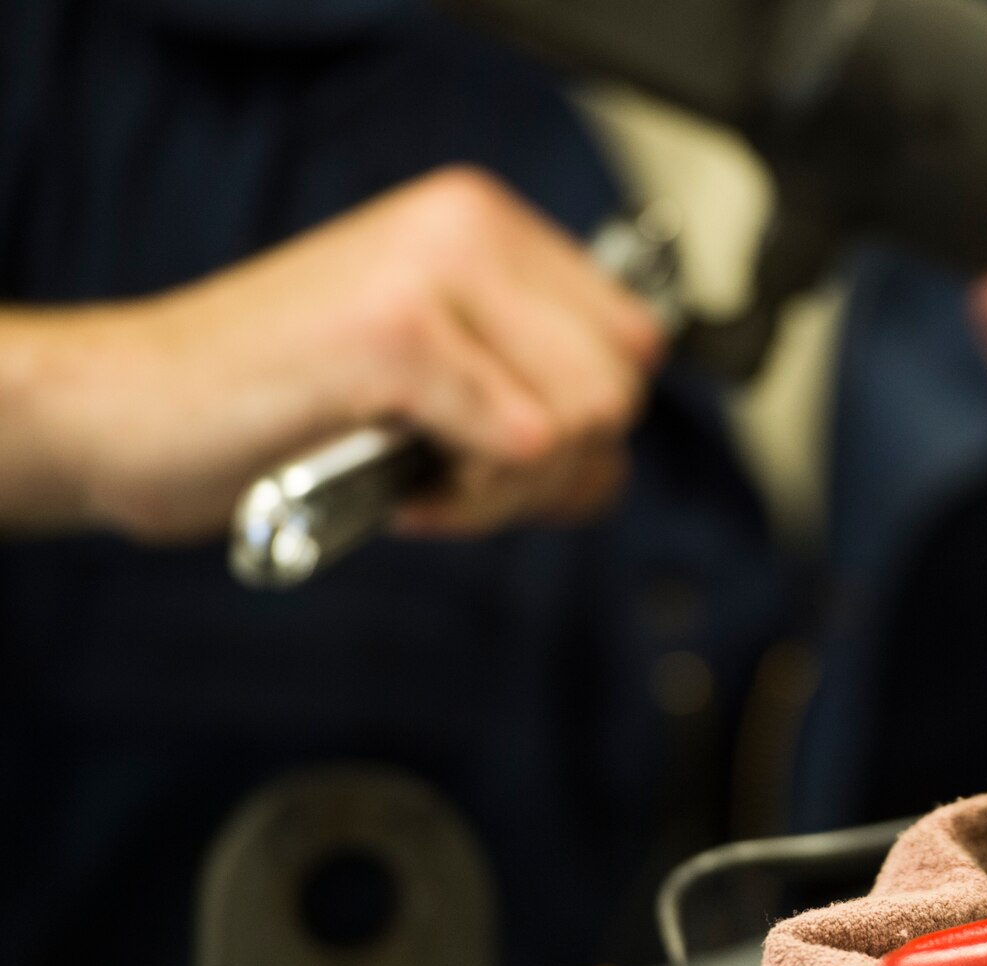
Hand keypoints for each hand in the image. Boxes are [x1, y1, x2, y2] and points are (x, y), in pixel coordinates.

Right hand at [0, 166, 662, 540]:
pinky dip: (467, 502)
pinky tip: (393, 492)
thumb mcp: (437, 385)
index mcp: (483, 221)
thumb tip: (611, 466)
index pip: (634, 338)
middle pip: (619, 390)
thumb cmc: (277, 404)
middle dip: (557, 472)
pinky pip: (520, 448)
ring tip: (426, 485)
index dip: (589, 424)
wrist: (131, 409)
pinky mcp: (398, 334)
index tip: (508, 454)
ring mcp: (434, 272)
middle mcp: (468, 225)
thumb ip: (536, 400)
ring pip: (582, 424)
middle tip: (464, 484)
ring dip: (511, 494)